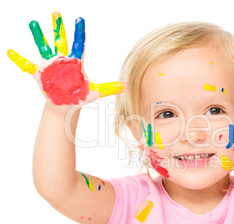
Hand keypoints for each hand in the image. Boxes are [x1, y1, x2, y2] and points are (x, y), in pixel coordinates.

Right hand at [7, 12, 127, 106]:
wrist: (65, 106)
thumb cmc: (80, 97)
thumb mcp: (96, 92)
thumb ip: (111, 88)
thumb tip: (128, 86)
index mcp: (76, 62)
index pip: (79, 44)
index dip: (79, 32)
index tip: (80, 19)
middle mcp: (62, 60)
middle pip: (60, 40)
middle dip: (59, 27)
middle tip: (57, 13)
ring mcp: (50, 65)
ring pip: (44, 46)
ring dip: (39, 35)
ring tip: (33, 22)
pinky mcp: (40, 74)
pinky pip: (27, 65)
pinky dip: (18, 59)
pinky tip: (9, 51)